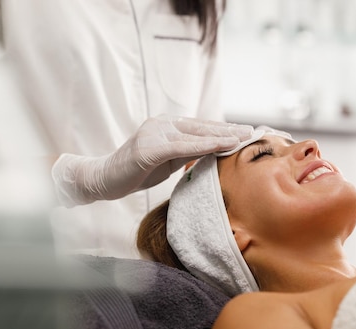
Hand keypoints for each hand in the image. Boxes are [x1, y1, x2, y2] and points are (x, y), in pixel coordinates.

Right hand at [52, 115, 252, 205]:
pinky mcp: (149, 148)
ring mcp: (155, 133)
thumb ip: (188, 153)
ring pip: (195, 134)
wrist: (104, 179)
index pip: (201, 126)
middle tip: (251, 131)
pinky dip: (203, 146)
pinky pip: (182, 147)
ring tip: (241, 138)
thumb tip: (212, 152)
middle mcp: (162, 123)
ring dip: (220, 136)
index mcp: (168, 125)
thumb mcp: (169, 160)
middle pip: (202, 127)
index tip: (246, 131)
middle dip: (228, 130)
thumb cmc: (137, 171)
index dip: (224, 129)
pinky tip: (220, 146)